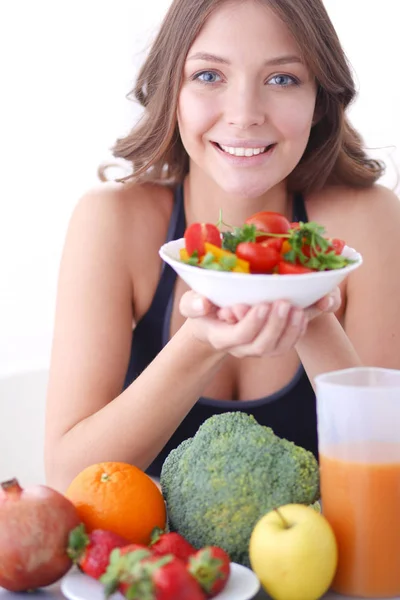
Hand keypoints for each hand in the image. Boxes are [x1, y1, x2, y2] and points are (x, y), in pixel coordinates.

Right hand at [179, 288, 340, 357]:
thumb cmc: (202, 310)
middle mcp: (241, 349)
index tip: (260, 305)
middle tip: (284, 303)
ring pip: (278, 348)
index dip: (251, 324)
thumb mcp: (190, 304)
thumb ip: (192, 304)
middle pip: (262, 345)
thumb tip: (202, 304)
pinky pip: (287, 344)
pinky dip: (298, 331)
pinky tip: (303, 314)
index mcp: (221, 337)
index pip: (239, 336)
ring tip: (298, 309)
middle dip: (275, 325)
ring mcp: (257, 349)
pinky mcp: (271, 346)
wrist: (212, 325)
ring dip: (291, 330)